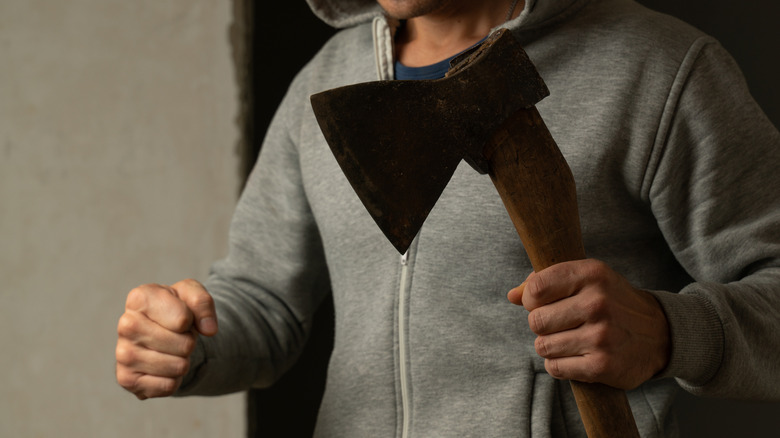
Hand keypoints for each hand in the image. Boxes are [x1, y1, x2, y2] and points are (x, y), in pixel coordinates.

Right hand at [115, 279, 216, 398]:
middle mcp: (126, 324)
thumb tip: (209, 329)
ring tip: (171, 349)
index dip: (191, 320)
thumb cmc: (175, 309)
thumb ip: (203, 302)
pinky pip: (168, 386)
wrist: (162, 334)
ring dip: (183, 360)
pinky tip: (162, 366)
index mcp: (140, 298)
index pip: (183, 320)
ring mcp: (123, 354)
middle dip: (189, 342)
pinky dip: (173, 379)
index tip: (181, 316)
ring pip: (178, 366)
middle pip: (184, 345)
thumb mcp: (192, 295)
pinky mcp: (126, 379)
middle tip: (178, 336)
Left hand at [507, 259, 669, 389]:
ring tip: (571, 340)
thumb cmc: (612, 302)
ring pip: (542, 346)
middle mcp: (597, 303)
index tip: (543, 303)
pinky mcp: (602, 365)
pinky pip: (555, 368)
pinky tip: (577, 356)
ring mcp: (601, 335)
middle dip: (543, 325)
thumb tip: (512, 295)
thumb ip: (545, 282)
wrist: (660, 334)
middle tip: (563, 324)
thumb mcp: (586, 280)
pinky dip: (560, 365)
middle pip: (535, 320)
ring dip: (551, 346)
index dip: (531, 299)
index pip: (536, 289)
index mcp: (592, 274)